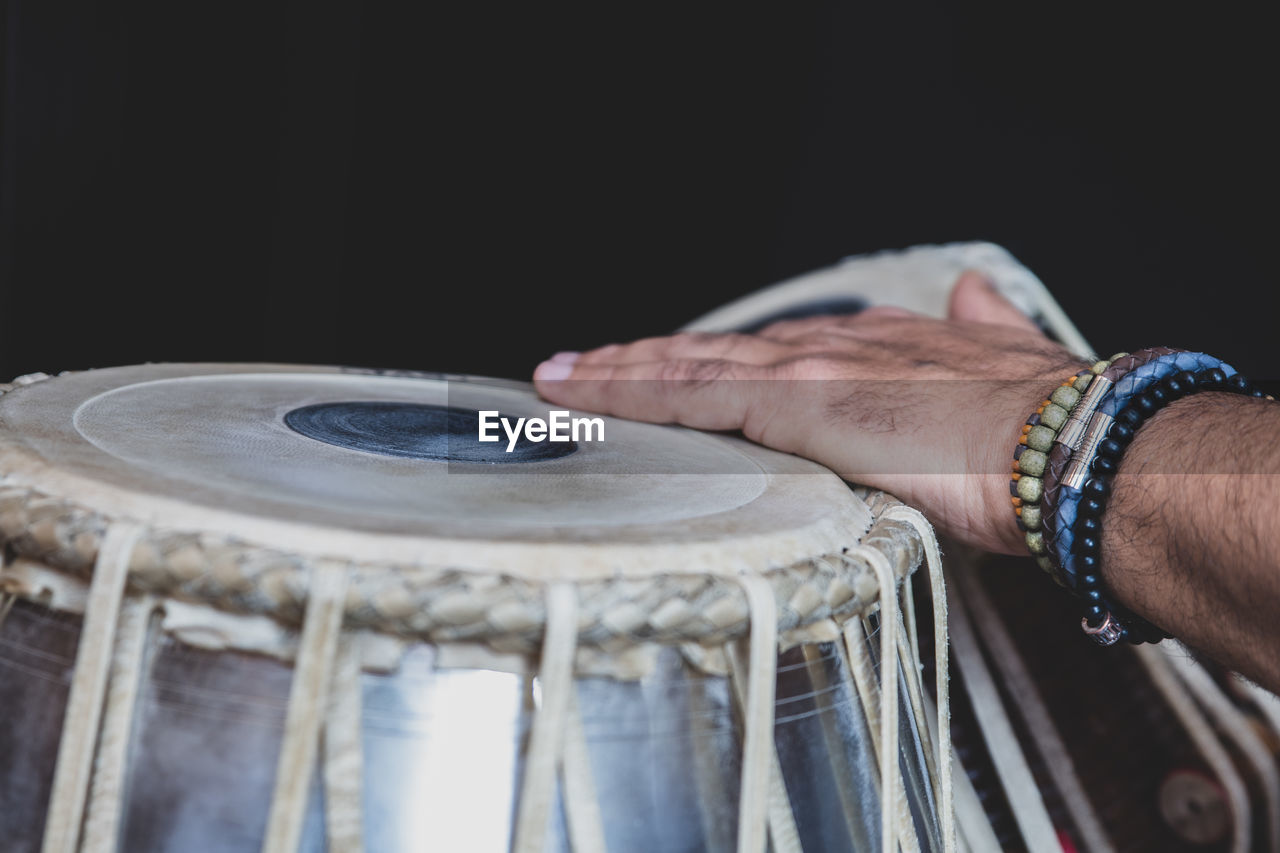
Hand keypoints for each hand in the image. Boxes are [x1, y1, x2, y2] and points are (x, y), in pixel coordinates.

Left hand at [534, 272, 1088, 553]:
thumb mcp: (1007, 362)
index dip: (712, 361)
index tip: (673, 368)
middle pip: (711, 353)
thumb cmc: (1045, 430)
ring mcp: (806, 373)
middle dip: (642, 361)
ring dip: (616, 371)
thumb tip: (971, 290)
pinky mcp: (792, 403)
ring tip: (559, 377)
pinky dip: (627, 392)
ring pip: (684, 367)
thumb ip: (978, 326)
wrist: (1070, 444)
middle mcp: (830, 351)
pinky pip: (687, 395)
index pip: (768, 357)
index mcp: (873, 350)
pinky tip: (584, 392)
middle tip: (578, 367)